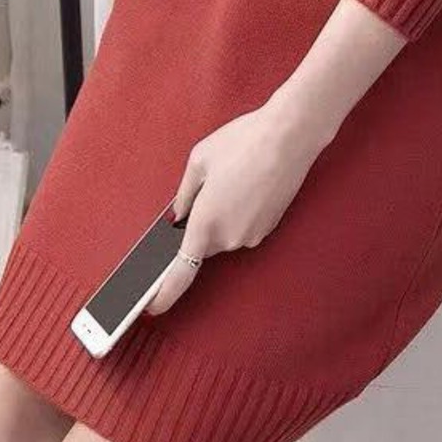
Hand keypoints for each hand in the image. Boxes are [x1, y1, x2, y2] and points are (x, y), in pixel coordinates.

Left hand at [143, 90, 332, 316]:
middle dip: (201, 222)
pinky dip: (241, 210)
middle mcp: (230, 237)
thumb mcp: (200, 160)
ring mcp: (253, 234)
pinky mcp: (270, 227)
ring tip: (235, 175)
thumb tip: (180, 214)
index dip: (165, 293)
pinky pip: (244, 226)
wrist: (290, 136)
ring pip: (226, 234)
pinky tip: (248, 181)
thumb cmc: (244, 142)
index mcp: (205, 223)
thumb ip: (184, 193)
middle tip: (209, 186)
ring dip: (223, 213)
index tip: (152, 305)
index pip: (181, 272)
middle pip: (204, 244)